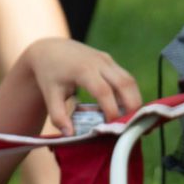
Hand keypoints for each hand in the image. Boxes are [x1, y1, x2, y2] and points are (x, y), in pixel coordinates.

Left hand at [21, 38, 140, 133]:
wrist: (50, 49)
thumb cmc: (49, 73)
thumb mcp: (50, 95)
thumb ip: (58, 116)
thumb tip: (70, 134)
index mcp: (83, 70)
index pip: (104, 91)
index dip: (111, 110)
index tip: (111, 127)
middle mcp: (99, 62)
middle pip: (125, 83)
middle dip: (132, 107)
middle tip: (131, 127)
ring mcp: (107, 60)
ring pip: (130, 81)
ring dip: (134, 101)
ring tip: (132, 121)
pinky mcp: (110, 62)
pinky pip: (126, 78)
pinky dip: (129, 95)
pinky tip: (126, 111)